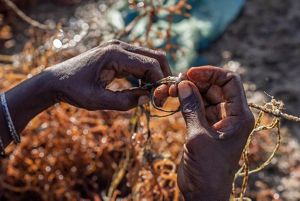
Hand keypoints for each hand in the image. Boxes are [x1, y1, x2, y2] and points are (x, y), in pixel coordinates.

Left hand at [0, 40, 171, 146]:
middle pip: (155, 56)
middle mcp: (120, 46)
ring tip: (152, 96)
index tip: (159, 101)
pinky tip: (141, 89)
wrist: (55, 81)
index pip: (151, 64)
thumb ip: (124, 102)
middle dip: (163, 77)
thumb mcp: (98, 101)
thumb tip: (148, 99)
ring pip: (150, 58)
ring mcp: (119, 49)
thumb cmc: (73, 90)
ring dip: (155, 76)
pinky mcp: (117, 55)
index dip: (160, 82)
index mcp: (115, 54)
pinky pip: (140, 62)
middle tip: (161, 97)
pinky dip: (146, 75)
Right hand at [156, 66, 254, 199]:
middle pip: (215, 87)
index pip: (230, 81)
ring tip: (169, 89)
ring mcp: (216, 120)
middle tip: (175, 82)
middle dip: (196, 82)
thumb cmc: (208, 168)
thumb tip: (183, 83)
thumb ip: (192, 108)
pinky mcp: (203, 126)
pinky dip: (184, 101)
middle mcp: (230, 115)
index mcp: (239, 115)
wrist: (203, 192)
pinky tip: (172, 97)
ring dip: (188, 91)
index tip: (190, 73)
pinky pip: (195, 107)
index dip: (211, 73)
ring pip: (203, 96)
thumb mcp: (199, 136)